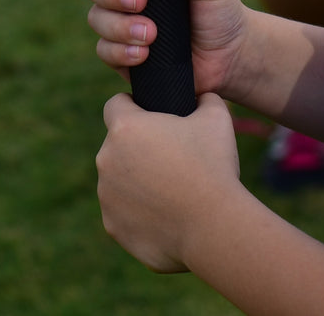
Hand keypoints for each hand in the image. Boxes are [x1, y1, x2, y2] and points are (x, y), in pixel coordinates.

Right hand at [81, 0, 247, 98]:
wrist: (228, 55)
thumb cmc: (218, 8)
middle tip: (140, 0)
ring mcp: (121, 21)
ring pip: (96, 18)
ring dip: (119, 26)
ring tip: (151, 34)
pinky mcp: (122, 53)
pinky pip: (105, 50)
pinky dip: (120, 52)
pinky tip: (143, 54)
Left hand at [96, 91, 237, 271]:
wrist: (214, 227)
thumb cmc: (213, 166)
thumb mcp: (216, 116)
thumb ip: (203, 98)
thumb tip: (201, 97)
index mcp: (125, 127)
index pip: (115, 104)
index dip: (132, 106)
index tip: (150, 116)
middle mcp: (107, 159)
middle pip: (117, 145)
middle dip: (138, 147)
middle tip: (170, 157)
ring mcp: (107, 196)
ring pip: (118, 179)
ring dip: (136, 180)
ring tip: (171, 188)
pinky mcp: (113, 226)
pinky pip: (123, 211)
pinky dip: (139, 211)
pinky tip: (166, 214)